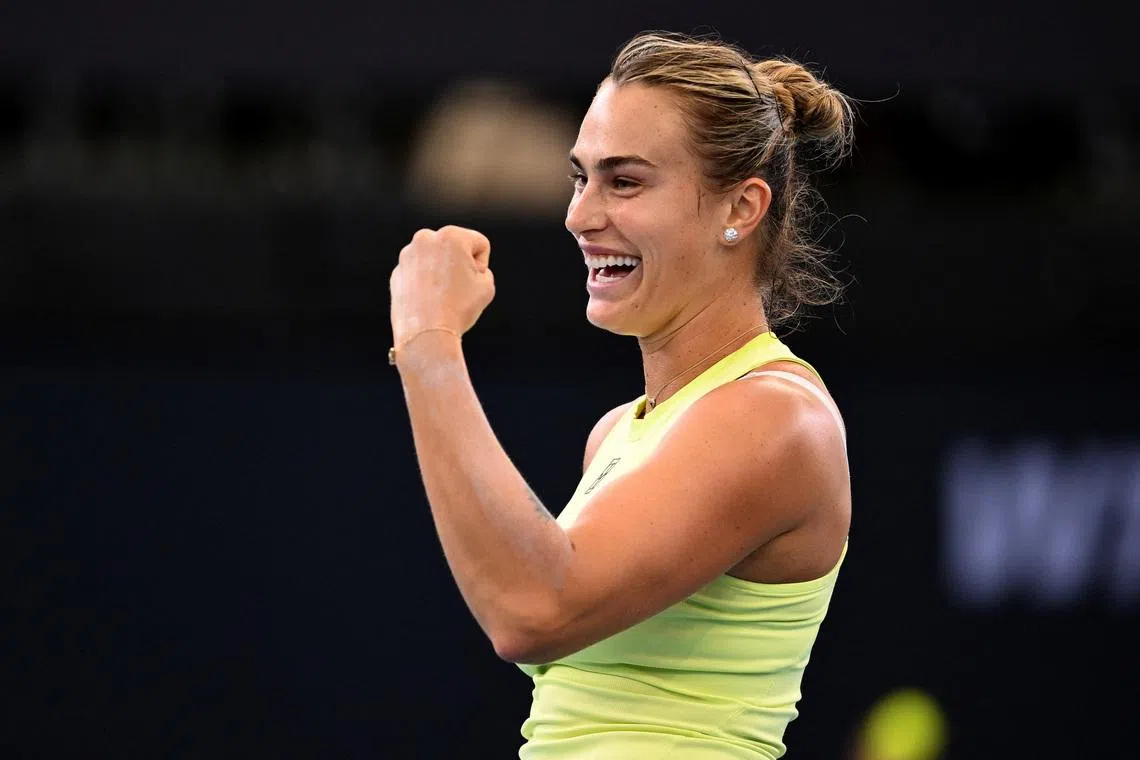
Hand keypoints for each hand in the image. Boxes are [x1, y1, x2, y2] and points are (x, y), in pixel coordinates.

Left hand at [389, 225, 495, 351]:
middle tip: (457, 289)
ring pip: (435, 261)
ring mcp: (407, 256)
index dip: (482, 266)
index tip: (472, 283)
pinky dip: (425, 285)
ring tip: (442, 297)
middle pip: (455, 248)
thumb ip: (481, 269)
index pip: (480, 244)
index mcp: (451, 235)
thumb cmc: (459, 308)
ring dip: (441, 273)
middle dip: (459, 265)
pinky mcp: (397, 273)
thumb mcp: (486, 286)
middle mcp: (425, 238)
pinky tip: (428, 302)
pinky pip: (419, 274)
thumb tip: (464, 268)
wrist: (426, 335)